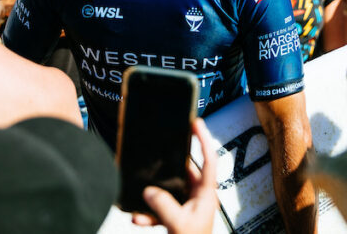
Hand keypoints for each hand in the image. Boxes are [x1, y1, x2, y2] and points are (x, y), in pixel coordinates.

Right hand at [132, 119, 217, 233]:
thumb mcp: (178, 224)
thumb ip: (163, 204)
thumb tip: (149, 190)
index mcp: (206, 196)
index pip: (209, 161)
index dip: (204, 140)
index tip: (197, 123)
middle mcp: (198, 199)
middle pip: (183, 174)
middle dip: (166, 170)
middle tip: (156, 156)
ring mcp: (188, 209)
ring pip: (168, 193)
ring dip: (153, 196)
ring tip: (140, 198)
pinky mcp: (177, 220)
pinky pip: (161, 209)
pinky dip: (149, 213)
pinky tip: (137, 218)